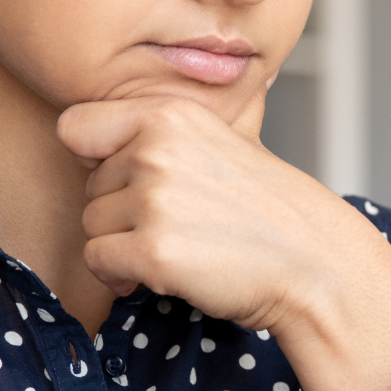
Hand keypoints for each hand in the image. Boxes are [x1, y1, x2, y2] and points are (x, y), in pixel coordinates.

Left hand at [58, 92, 390, 390]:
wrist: (315, 262)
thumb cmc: (268, 209)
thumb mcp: (221, 141)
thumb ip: (162, 130)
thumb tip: (92, 124)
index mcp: (170, 114)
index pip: (76, 126)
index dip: (95, 158)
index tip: (129, 179)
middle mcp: (156, 149)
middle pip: (88, 186)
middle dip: (120, 212)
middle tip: (174, 224)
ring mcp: (153, 199)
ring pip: (91, 226)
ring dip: (122, 246)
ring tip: (175, 248)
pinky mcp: (152, 250)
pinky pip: (98, 262)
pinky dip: (123, 276)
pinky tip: (164, 273)